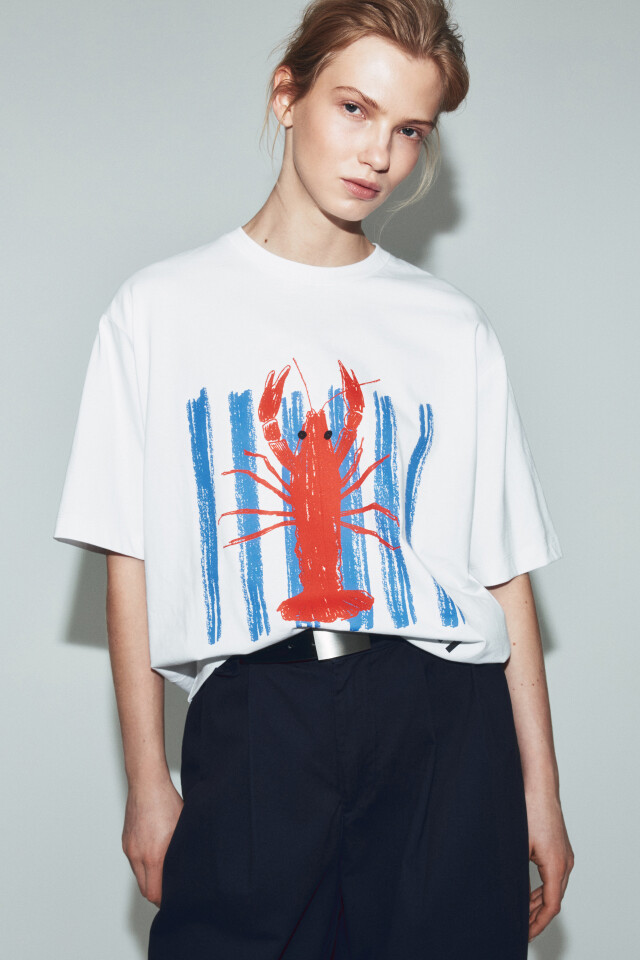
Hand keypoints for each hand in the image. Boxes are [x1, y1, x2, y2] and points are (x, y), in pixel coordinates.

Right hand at [122, 778, 183, 906]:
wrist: (146, 784)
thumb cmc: (167, 802)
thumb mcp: (183, 828)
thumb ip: (183, 851)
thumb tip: (190, 867)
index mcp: (153, 855)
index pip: (154, 893)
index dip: (165, 900)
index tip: (175, 899)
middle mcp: (138, 855)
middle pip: (145, 889)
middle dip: (158, 893)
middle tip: (172, 891)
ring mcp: (129, 848)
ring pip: (139, 875)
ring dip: (150, 878)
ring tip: (165, 872)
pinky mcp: (126, 841)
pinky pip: (134, 862)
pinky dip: (144, 865)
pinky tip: (155, 855)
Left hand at [525, 788, 574, 941]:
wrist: (537, 784)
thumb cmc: (527, 808)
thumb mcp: (516, 844)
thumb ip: (513, 870)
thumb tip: (501, 889)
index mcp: (556, 865)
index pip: (551, 906)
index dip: (538, 924)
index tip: (525, 934)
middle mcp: (565, 862)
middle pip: (553, 899)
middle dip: (537, 917)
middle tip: (521, 928)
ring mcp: (564, 854)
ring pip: (555, 887)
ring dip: (539, 902)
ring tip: (522, 915)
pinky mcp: (559, 847)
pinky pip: (553, 875)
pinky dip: (542, 888)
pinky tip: (528, 892)